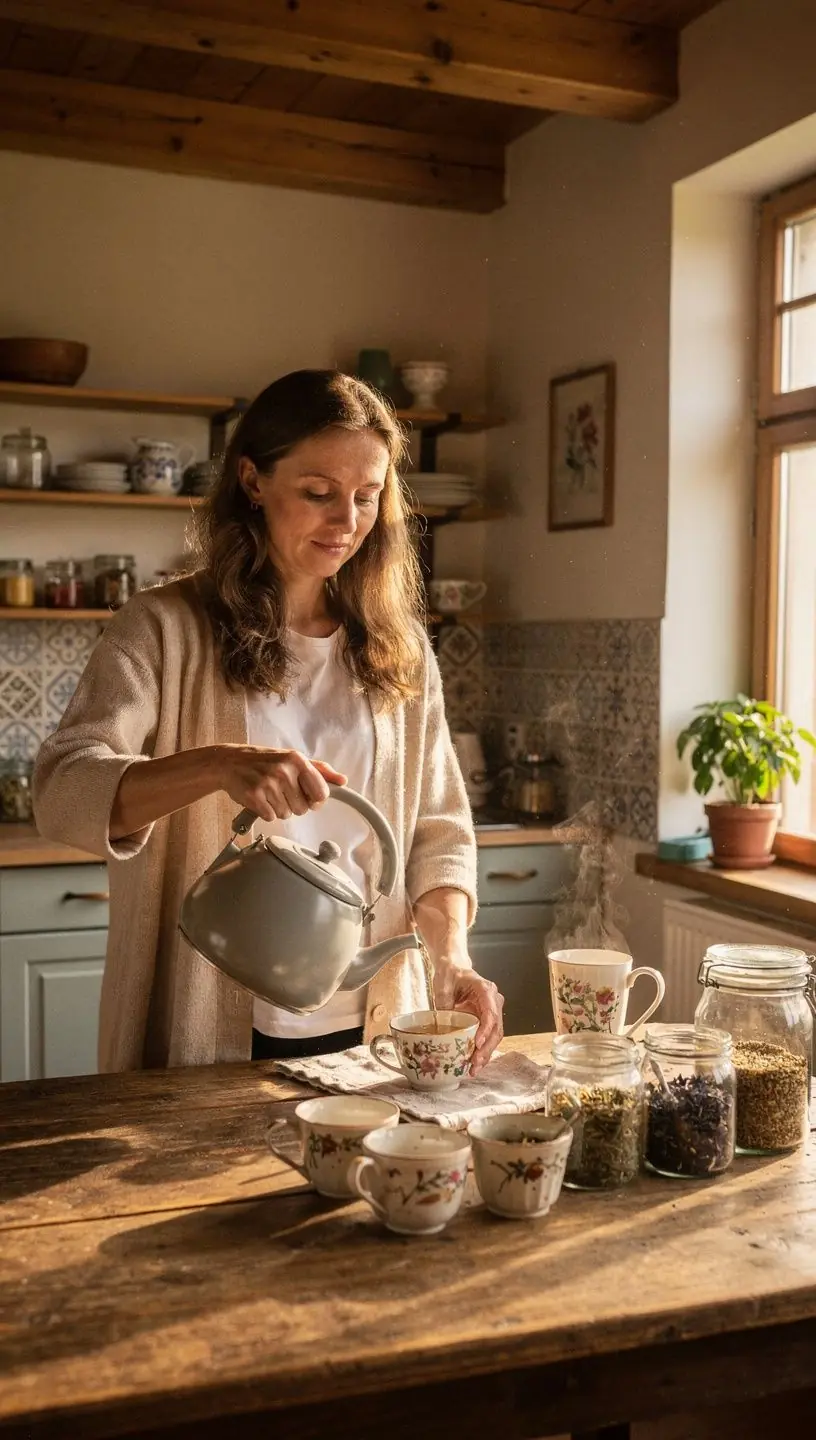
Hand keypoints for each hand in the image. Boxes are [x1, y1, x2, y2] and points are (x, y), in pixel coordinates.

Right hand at [216, 745, 346, 821]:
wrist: (230, 762)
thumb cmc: (264, 761)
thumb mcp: (293, 759)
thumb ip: (320, 770)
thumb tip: (343, 781)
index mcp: (298, 760)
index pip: (321, 794)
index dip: (315, 800)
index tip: (306, 795)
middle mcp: (284, 770)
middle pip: (303, 809)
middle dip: (293, 804)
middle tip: (280, 791)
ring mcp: (268, 783)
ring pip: (287, 814)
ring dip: (278, 808)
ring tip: (268, 793)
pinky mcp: (254, 796)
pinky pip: (271, 817)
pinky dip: (266, 812)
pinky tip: (259, 798)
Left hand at [433, 964, 503, 1074]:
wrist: (454, 970)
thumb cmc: (450, 974)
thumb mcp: (443, 985)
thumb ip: (444, 1003)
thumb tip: (442, 1026)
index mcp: (485, 989)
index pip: (490, 1012)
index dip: (486, 1029)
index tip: (477, 1043)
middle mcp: (494, 1001)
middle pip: (496, 1028)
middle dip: (486, 1048)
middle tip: (475, 1063)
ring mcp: (492, 1012)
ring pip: (495, 1036)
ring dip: (486, 1054)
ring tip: (473, 1069)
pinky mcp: (487, 1021)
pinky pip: (488, 1038)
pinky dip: (482, 1052)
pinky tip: (474, 1065)